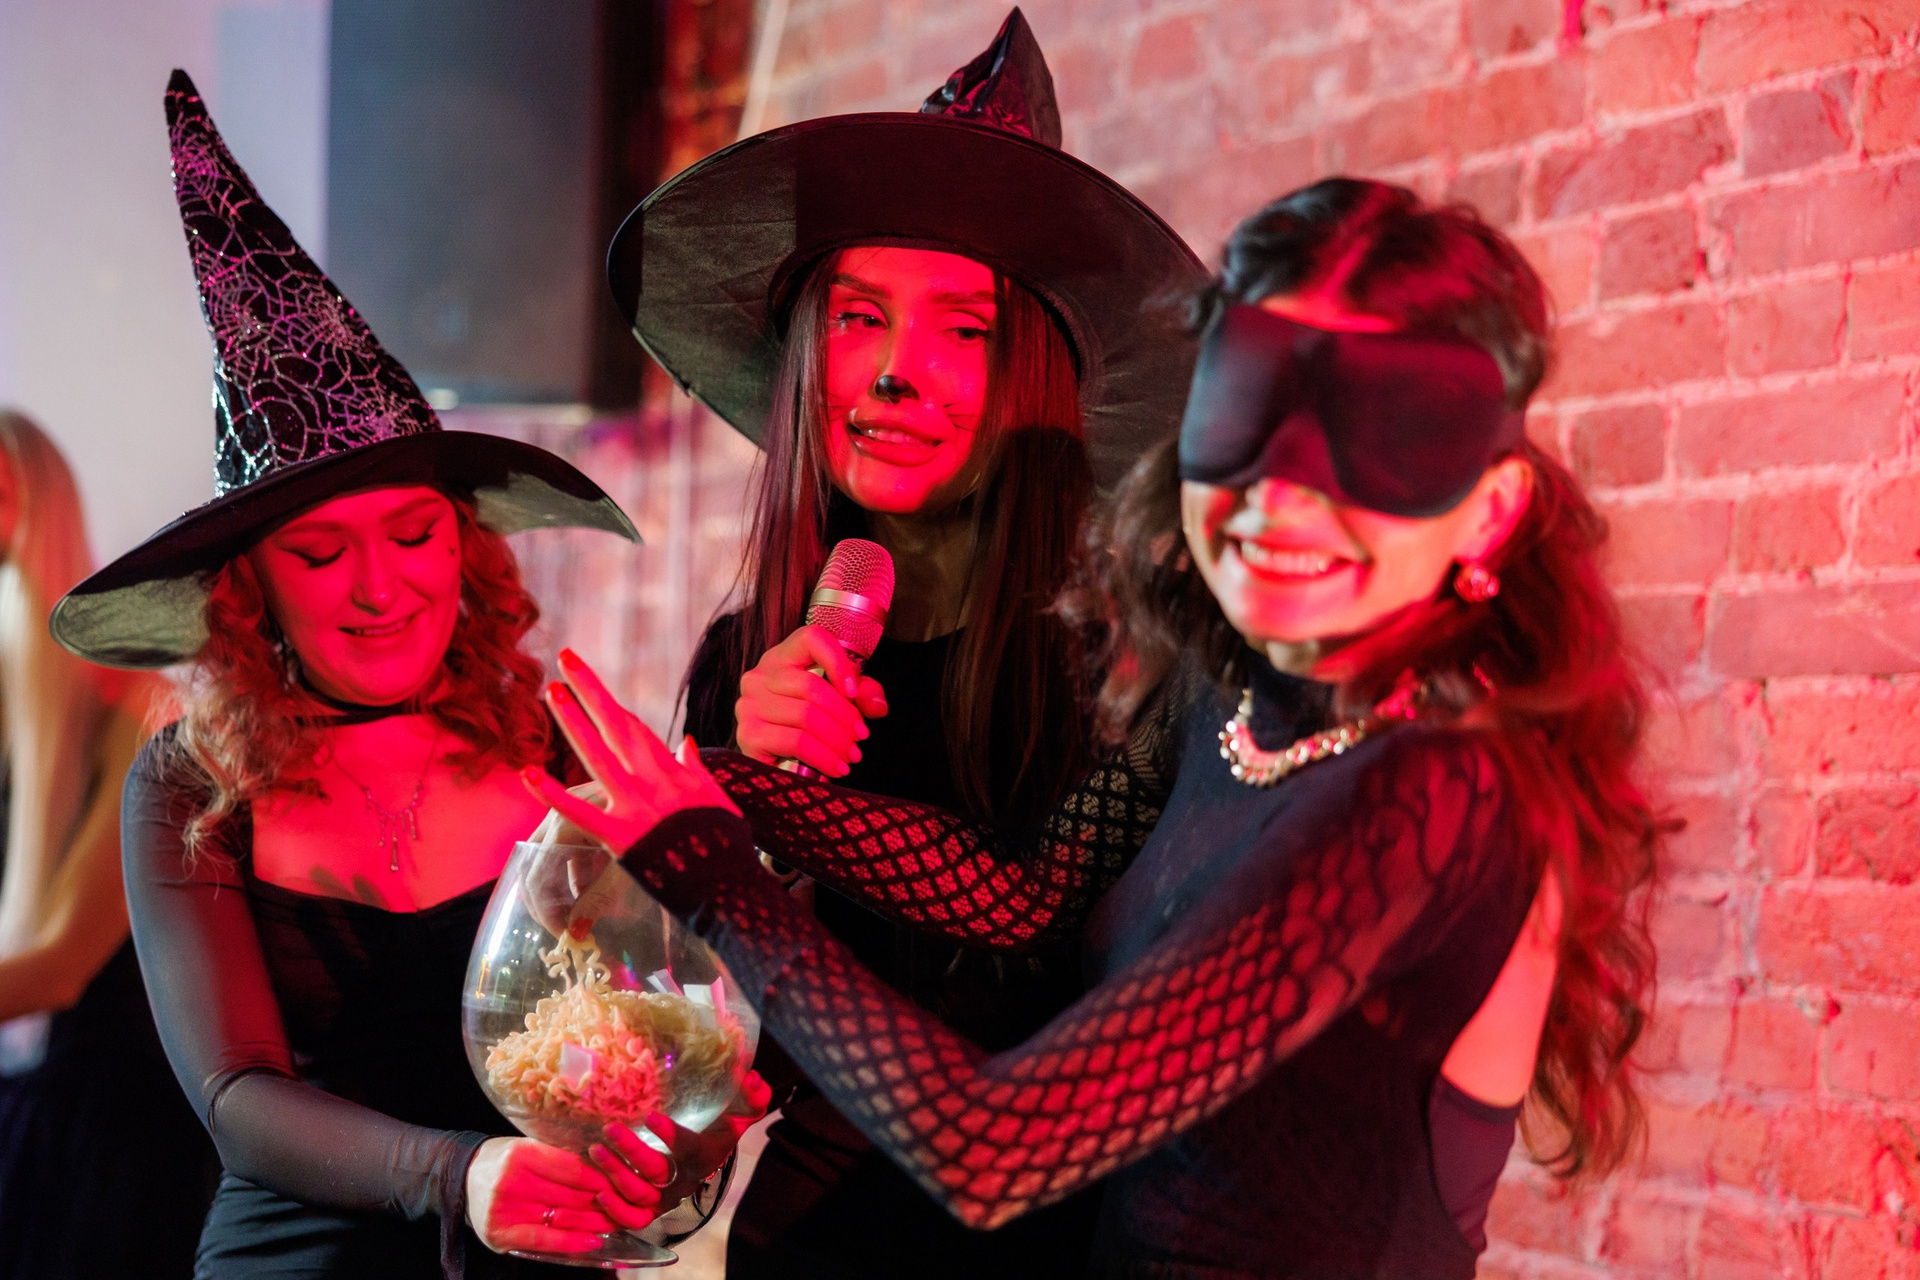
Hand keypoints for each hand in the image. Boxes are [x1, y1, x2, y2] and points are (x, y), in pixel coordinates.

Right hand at [464, 1135, 658, 1253]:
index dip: (601, 1177)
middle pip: (570, 1195)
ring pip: (562, 1218)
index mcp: (522, 1154)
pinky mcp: (500, 1234)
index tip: (623, 1181)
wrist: (463, 1177)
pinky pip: (544, 1240)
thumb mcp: (530, 1147)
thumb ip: (560, 1159)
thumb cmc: (504, 1160)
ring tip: (618, 1222)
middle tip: (630, 1204)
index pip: (572, 1168)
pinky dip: (571, 1242)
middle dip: (603, 1201)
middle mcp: (512, 1182)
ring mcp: (505, 1210)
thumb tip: (606, 1172)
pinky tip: (593, 1241)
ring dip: (594, 1222)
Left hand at [523, 649, 739, 854]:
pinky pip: (581, 811)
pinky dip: (552, 793)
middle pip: (616, 725)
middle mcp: (651, 780)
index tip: (585, 681)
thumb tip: (685, 741)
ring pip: (597, 754)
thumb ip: (698, 769)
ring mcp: (634, 805)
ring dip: (572, 721)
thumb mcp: (720, 799)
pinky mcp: (619, 835)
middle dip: (589, 689)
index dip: (608, 703)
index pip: (636, 727)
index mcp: (673, 771)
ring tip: (552, 691)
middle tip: (565, 657)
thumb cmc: (725, 845)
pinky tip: (529, 772)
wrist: (726, 885)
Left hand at [589, 1071, 772, 1207]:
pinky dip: (613, 1213)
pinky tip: (596, 1193)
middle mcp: (683, 1181)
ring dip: (615, 1175)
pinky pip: (631, 1219)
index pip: (691, 1149)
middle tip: (611, 1128)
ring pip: (639, 1195)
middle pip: (657, 1172)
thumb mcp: (743, 1110)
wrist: (707, 1154)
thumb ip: (754, 1095)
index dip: (672, 1136)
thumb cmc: (721, 1126)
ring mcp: (664, 1198)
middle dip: (633, 1152)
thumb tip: (752, 1076)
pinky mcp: (647, 1209)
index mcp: (706, 1155)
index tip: (651, 1116)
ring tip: (595, 1151)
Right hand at [734, 625, 887, 776]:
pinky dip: (822, 758)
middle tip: (861, 736)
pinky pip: (794, 742)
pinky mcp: (747, 735)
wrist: (777, 763)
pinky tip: (836, 768)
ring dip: (837, 741)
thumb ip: (865, 694)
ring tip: (852, 756)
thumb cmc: (810, 726)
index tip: (854, 692)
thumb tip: (876, 705)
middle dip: (844, 715)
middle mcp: (760, 676)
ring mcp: (749, 705)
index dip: (837, 661)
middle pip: (811, 686)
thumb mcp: (842, 702)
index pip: (811, 638)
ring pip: (804, 717)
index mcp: (783, 657)